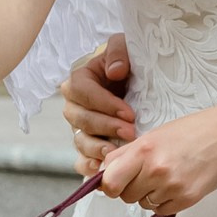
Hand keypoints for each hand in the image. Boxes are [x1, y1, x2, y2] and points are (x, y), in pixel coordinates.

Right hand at [61, 37, 136, 172]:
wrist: (141, 83)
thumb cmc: (131, 63)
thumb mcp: (126, 47)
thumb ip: (119, 51)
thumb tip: (115, 71)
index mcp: (80, 80)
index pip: (82, 91)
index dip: (104, 103)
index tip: (129, 112)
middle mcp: (75, 105)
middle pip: (79, 119)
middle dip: (105, 126)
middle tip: (130, 131)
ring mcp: (80, 128)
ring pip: (79, 140)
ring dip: (97, 148)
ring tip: (116, 153)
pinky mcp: (88, 146)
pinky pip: (80, 160)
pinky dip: (88, 166)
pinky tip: (100, 169)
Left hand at [95, 103, 216, 215]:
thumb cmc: (193, 131)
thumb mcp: (153, 135)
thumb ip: (126, 155)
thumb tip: (103, 175)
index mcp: (143, 150)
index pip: (109, 182)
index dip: (109, 184)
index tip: (114, 181)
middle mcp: (156, 170)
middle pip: (125, 195)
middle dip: (131, 188)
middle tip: (147, 173)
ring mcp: (172, 187)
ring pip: (143, 203)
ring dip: (150, 194)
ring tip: (167, 174)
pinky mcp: (187, 200)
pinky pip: (161, 210)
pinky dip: (165, 201)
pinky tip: (177, 183)